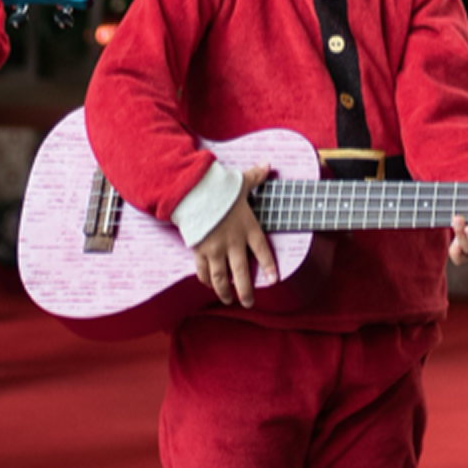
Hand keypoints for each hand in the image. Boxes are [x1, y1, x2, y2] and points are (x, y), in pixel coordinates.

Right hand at [192, 164, 276, 307]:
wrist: (194, 193)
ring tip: (228, 300)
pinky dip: (205, 280)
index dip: (268, 267)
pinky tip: (209, 285)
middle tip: (249, 302)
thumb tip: (267, 165)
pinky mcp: (199, 251)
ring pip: (221, 278)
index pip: (262, 251)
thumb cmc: (219, 188)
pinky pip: (202, 271)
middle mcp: (233, 243)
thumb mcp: (241, 182)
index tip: (274, 279)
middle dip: (246, 291)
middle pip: (242, 273)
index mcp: (248, 228)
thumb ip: (256, 176)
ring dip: (225, 291)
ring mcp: (215, 249)